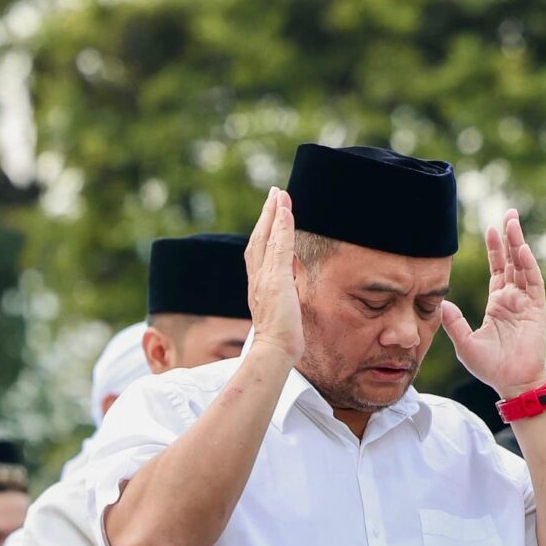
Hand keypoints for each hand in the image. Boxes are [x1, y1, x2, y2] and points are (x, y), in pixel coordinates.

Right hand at [244, 186, 302, 361]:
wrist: (273, 351)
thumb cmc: (279, 340)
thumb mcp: (280, 313)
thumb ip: (282, 297)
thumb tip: (289, 292)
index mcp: (257, 286)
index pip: (259, 252)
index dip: (264, 231)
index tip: (271, 214)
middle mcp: (257, 278)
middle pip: (258, 239)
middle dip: (266, 215)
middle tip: (274, 194)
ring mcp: (264, 277)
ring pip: (266, 238)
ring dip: (274, 213)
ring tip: (280, 194)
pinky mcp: (276, 279)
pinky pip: (278, 246)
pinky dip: (281, 226)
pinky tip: (286, 210)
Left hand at [441, 212, 545, 395]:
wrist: (511, 383)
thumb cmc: (490, 367)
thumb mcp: (465, 343)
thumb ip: (454, 323)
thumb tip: (441, 304)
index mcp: (497, 303)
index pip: (497, 269)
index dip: (495, 249)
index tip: (491, 228)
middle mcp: (513, 299)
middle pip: (512, 261)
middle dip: (510, 237)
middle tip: (509, 214)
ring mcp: (526, 303)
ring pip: (523, 266)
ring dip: (518, 244)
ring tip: (513, 222)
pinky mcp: (537, 310)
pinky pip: (533, 283)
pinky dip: (528, 266)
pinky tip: (521, 250)